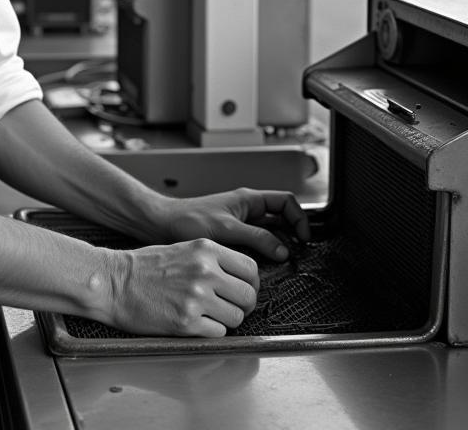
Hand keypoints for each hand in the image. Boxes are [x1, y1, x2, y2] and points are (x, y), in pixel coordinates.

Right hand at [103, 238, 259, 336]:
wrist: (113, 281)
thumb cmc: (145, 266)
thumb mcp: (183, 248)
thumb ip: (212, 259)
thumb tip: (239, 278)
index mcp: (205, 249)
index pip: (251, 268)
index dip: (250, 283)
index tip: (242, 289)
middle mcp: (204, 271)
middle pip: (248, 295)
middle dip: (243, 305)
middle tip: (230, 307)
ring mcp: (196, 297)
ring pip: (236, 317)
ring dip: (226, 320)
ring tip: (207, 315)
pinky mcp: (185, 322)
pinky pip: (218, 333)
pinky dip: (210, 331)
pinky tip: (194, 322)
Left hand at [155, 189, 309, 262]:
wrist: (164, 225)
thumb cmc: (189, 220)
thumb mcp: (227, 229)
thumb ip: (256, 238)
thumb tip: (282, 250)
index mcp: (248, 199)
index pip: (285, 202)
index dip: (299, 218)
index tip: (303, 238)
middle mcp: (246, 209)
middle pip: (281, 218)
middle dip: (292, 233)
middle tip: (298, 253)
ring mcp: (240, 223)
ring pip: (269, 232)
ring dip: (278, 245)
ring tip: (283, 262)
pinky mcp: (232, 237)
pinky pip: (256, 243)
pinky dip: (263, 253)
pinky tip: (262, 267)